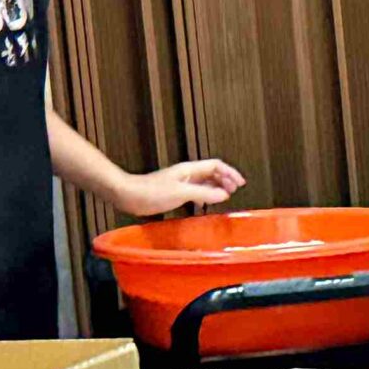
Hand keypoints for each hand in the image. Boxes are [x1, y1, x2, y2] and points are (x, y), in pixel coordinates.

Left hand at [116, 158, 244, 219]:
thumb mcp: (182, 192)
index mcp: (190, 170)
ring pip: (205, 181)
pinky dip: (206, 195)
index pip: (216, 166)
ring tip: (225, 195)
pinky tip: (206, 202)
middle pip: (212, 172)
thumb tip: (224, 194)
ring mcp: (180, 182)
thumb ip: (204, 193)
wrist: (128, 195)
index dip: (230, 173)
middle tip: (235, 190)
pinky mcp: (174, 192)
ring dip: (217, 187)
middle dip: (226, 179)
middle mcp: (187, 174)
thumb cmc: (150, 192)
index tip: (240, 183)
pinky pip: (197, 190)